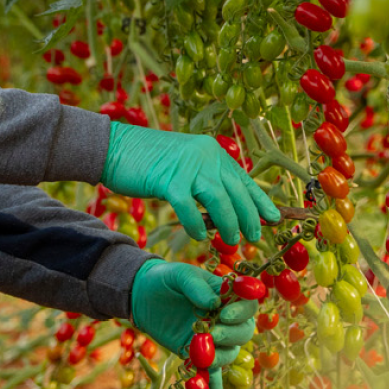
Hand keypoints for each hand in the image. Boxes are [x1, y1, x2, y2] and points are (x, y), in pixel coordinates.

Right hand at [102, 123, 282, 246]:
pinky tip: (200, 236)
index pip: (243, 179)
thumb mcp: (183, 165)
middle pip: (235, 190)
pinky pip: (188, 206)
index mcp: (211, 152)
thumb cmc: (146, 161)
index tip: (274, 218)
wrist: (113, 147)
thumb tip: (223, 208)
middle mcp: (204, 155)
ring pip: (218, 199)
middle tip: (255, 236)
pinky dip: (196, 223)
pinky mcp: (168, 179)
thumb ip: (203, 180)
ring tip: (233, 241)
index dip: (260, 200)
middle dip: (249, 216)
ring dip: (229, 222)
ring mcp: (187, 166)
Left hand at [129, 260, 257, 388]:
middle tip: (212, 334)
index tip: (224, 314)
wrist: (141, 295)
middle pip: (243, 332)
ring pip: (229, 353)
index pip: (247, 306)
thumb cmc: (164, 279)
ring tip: (203, 356)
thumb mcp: (180, 275)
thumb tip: (213, 304)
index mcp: (225, 297)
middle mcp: (224, 319)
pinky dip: (213, 383)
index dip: (241, 312)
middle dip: (231, 335)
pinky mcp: (195, 353)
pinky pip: (210, 371)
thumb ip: (196, 286)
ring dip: (220, 357)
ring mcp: (212, 338)